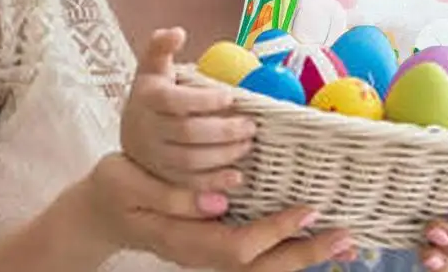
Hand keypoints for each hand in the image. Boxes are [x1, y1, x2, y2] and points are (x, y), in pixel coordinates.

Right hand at [115, 29, 356, 269]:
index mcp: (185, 241)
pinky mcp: (216, 245)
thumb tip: (219, 199)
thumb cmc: (114, 190)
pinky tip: (311, 234)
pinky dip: (289, 249)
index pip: (240, 247)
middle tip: (346, 235)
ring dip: (303, 254)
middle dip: (304, 253)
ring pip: (264, 268)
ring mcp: (209, 255)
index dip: (275, 231)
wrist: (101, 212)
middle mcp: (202, 255)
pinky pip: (261, 259)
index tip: (308, 207)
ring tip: (342, 238)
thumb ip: (170, 195)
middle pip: (261, 268)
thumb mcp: (126, 185)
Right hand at [121, 27, 256, 192]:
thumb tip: (177, 32)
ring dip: (223, 155)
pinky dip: (214, 183)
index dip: (204, 100)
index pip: (175, 101)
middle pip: (187, 133)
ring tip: (247, 144)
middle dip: (223, 130)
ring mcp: (152, 156)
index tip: (231, 96)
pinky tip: (236, 177)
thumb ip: (162, 47)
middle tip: (250, 125)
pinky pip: (188, 184)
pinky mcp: (161, 177)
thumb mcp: (153, 66)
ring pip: (189, 161)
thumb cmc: (152, 92)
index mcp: (147, 97)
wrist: (131, 130)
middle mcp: (145, 128)